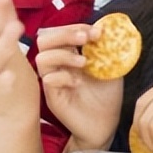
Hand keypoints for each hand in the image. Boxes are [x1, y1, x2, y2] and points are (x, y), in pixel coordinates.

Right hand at [35, 23, 121, 150]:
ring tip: (84, 62)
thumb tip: (109, 29)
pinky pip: (47, 79)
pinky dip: (62, 76)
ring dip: (63, 54)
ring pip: (41, 58)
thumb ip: (108, 49)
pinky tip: (77, 82)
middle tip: (85, 38)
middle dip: (64, 34)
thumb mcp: (111, 68)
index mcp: (69, 54)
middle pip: (44, 39)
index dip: (75, 27)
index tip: (96, 32)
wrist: (106, 125)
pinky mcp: (52, 97)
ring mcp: (53, 81)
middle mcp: (57, 65)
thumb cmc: (106, 97)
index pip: (60, 32)